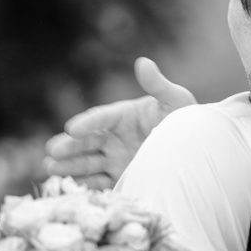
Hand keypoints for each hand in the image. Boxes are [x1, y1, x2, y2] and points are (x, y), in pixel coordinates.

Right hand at [43, 57, 196, 188]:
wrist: (200, 151)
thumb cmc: (188, 122)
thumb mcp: (177, 102)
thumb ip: (158, 86)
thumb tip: (143, 62)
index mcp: (124, 116)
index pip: (101, 118)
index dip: (88, 123)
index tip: (72, 127)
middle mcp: (115, 137)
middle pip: (88, 141)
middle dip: (69, 146)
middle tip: (52, 151)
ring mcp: (116, 159)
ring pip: (88, 162)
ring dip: (69, 166)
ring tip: (50, 168)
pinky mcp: (122, 178)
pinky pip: (101, 183)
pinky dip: (88, 185)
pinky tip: (73, 188)